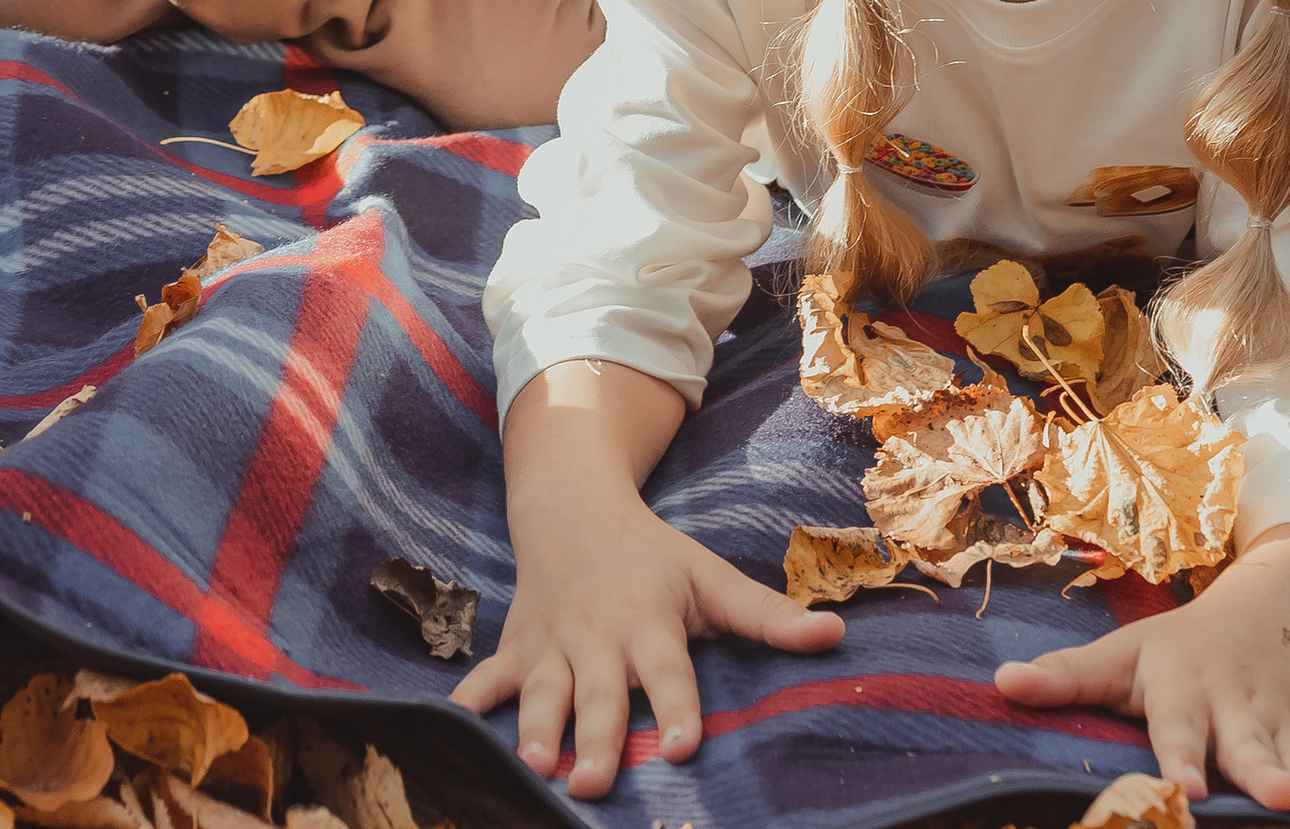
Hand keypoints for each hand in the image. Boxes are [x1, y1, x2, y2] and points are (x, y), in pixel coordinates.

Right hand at [451, 361, 840, 797]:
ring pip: (541, 690)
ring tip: (534, 763)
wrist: (571, 508)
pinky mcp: (518, 646)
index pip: (666, 671)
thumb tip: (836, 635)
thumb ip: (766, 613)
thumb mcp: (708, 576)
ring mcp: (551, 642)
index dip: (673, 706)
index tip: (678, 745)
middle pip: (597, 693)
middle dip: (593, 737)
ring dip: (535, 725)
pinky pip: (488, 675)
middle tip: (592, 781)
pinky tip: (453, 726)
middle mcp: (597, 635)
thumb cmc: (651, 555)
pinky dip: (470, 700)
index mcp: (648, 621)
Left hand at [995, 524, 1289, 818]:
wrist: (1271, 612)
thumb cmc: (1179, 647)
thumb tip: (1000, 687)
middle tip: (1279, 798)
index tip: (1181, 789)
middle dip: (1264, 772)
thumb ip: (1067, 677)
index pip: (1177, 724)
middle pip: (1249, 743)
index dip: (1179, 755)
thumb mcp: (1122, 653)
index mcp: (1183, 684)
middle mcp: (1237, 703)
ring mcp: (1285, 719)